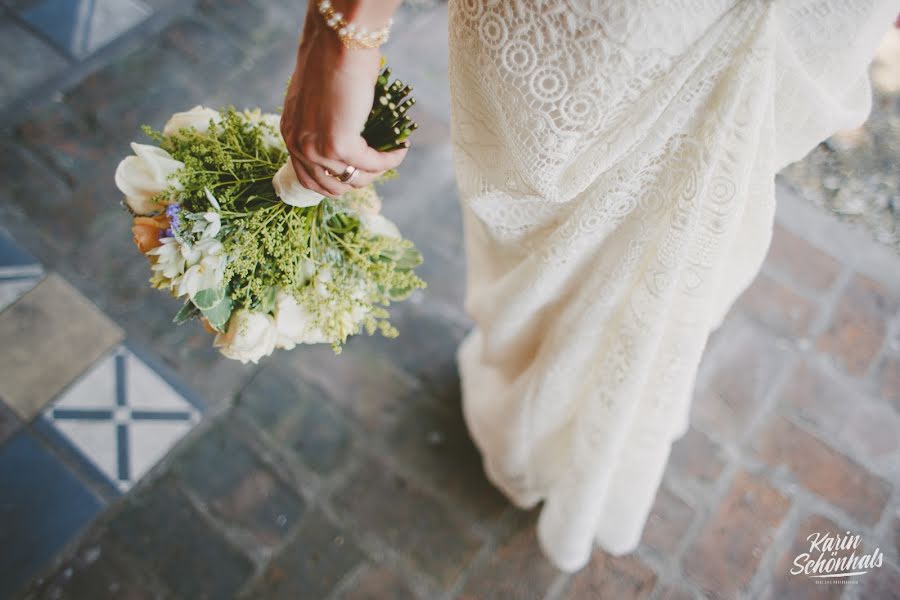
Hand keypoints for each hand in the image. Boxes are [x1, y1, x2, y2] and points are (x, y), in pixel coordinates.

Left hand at [280, 8, 407, 197]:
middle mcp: (299, 147)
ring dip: (377, 171)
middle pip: (332, 186)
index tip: (358, 172)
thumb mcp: (318, 101)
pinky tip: (400, 149)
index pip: (311, 179)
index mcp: (291, 135)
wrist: (337, 44)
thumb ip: (323, 125)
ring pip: (354, 179)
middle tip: (378, 165)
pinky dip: (390, 160)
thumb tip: (349, 141)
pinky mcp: (340, 146)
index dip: (338, 181)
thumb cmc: (331, 61)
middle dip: (358, 180)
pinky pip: (371, 164)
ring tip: (391, 155)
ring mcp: (317, 149)